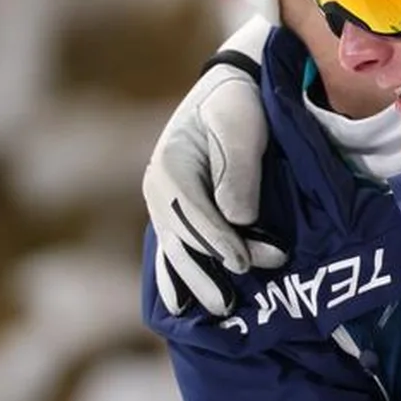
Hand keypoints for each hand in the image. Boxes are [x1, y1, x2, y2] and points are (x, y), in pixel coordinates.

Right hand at [143, 52, 284, 315]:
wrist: (231, 90)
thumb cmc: (240, 105)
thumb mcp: (242, 125)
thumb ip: (238, 169)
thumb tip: (237, 218)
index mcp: (170, 163)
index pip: (193, 213)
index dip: (217, 241)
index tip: (241, 264)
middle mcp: (158, 187)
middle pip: (183, 239)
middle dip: (208, 272)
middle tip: (230, 304)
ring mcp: (162, 203)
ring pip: (178, 250)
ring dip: (196, 281)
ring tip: (219, 310)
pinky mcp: (175, 212)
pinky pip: (174, 249)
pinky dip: (178, 277)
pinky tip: (181, 305)